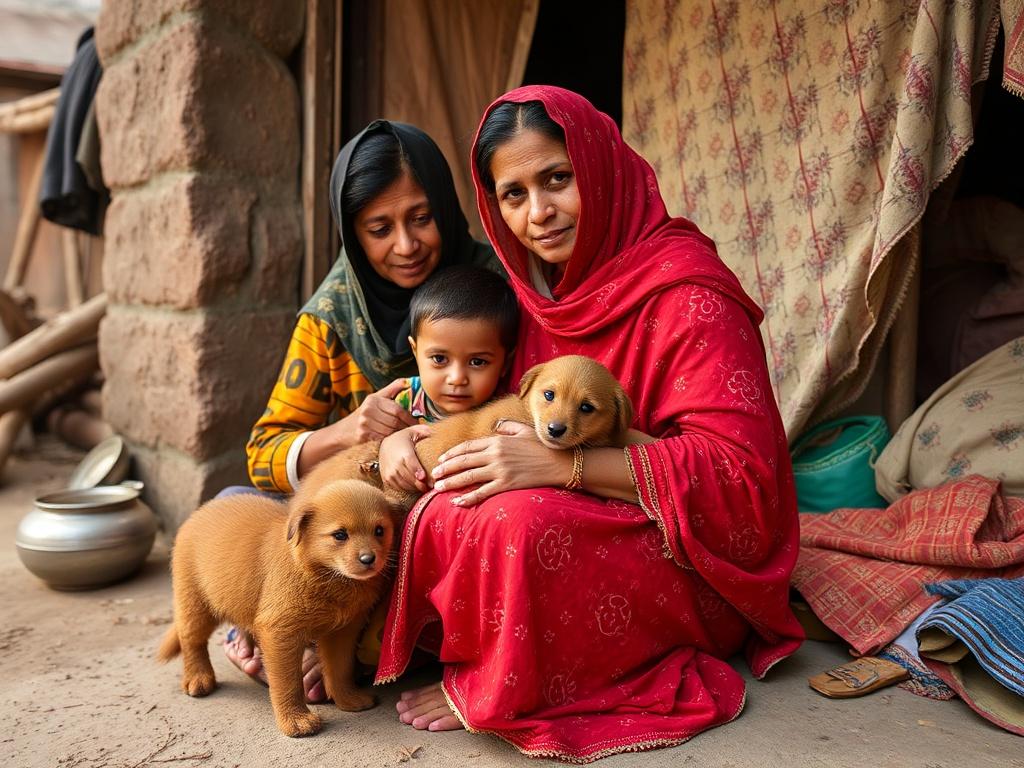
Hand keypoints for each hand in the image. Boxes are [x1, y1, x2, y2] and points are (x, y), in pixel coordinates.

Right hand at [335, 378, 418, 443]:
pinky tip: (393, 442)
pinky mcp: (363, 436)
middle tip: (413, 431)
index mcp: (373, 400)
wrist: (343, 432)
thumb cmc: (364, 414)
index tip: (417, 422)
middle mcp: (368, 410)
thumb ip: (391, 389)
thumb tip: (407, 382)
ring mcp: (364, 424)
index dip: (410, 417)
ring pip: (390, 432)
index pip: (398, 410)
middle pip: (395, 422)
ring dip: (399, 436)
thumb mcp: (375, 399)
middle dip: (406, 427)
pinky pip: (383, 439)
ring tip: (404, 437)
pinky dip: (390, 441)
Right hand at [379, 425, 432, 491]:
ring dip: (415, 488)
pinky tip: (415, 487)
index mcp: (404, 452)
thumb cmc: (403, 439)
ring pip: (404, 485)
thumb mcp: (413, 432)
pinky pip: (398, 488)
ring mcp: (390, 473)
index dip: (419, 472)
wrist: (385, 445)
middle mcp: (395, 464)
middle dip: (421, 484)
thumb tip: (437, 433)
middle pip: (409, 478)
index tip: (426, 478)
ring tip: (425, 488)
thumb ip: (425, 432)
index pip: (412, 465)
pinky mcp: (386, 479)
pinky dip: (408, 489)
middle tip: (431, 486)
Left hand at [430, 421, 572, 505]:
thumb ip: (507, 426)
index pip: (468, 446)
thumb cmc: (543, 446)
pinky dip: (468, 498)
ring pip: (469, 476)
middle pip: (463, 461)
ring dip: (451, 482)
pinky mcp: (507, 484)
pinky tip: (458, 502)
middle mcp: (495, 454)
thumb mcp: (524, 430)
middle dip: (446, 468)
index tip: (441, 459)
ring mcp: (500, 470)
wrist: (560, 463)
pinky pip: (483, 492)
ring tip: (438, 488)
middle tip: (433, 475)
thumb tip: (496, 426)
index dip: (452, 453)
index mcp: (497, 440)